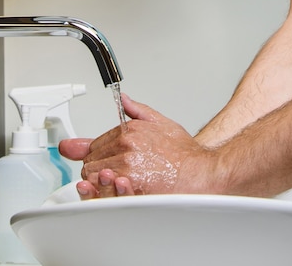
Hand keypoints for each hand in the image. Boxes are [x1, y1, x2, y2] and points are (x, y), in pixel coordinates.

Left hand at [59, 94, 214, 197]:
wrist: (200, 172)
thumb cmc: (183, 153)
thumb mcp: (161, 122)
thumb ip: (137, 110)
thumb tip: (123, 99)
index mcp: (129, 131)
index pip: (95, 145)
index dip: (99, 156)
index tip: (108, 162)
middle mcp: (126, 146)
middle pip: (90, 161)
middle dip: (98, 168)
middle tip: (113, 175)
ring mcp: (127, 165)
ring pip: (93, 176)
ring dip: (100, 182)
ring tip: (116, 183)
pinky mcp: (131, 183)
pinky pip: (104, 189)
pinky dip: (106, 192)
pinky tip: (118, 190)